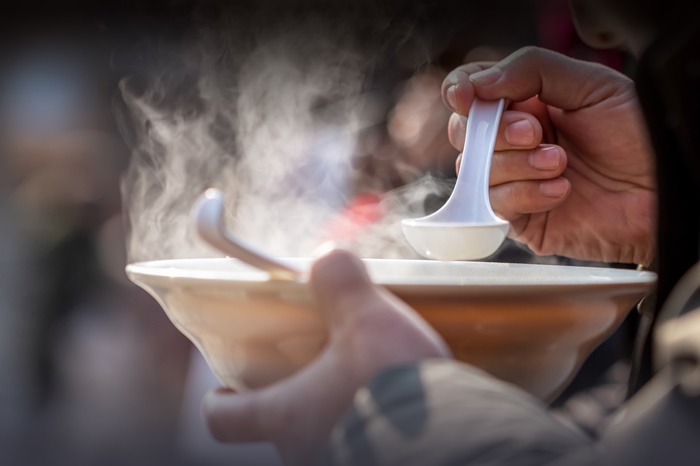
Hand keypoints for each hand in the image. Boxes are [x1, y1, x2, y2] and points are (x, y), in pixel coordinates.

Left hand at [203, 249, 449, 464]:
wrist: (451, 443)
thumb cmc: (393, 385)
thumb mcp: (366, 319)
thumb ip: (340, 281)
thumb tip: (327, 258)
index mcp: (286, 417)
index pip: (224, 420)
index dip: (219, 402)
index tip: (224, 388)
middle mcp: (306, 453)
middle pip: (280, 426)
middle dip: (295, 395)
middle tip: (319, 365)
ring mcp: (340, 463)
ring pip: (322, 436)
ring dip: (337, 409)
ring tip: (370, 379)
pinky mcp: (377, 464)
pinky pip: (361, 445)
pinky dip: (370, 423)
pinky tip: (399, 403)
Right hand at [443, 47, 655, 265]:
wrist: (663, 193)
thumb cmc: (638, 137)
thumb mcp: (591, 86)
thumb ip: (532, 70)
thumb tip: (479, 82)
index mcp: (527, 103)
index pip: (473, 90)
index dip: (461, 91)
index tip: (467, 96)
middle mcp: (514, 141)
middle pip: (465, 131)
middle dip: (496, 132)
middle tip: (535, 133)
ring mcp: (514, 180)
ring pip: (475, 169)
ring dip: (518, 165)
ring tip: (560, 164)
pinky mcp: (520, 217)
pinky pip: (495, 204)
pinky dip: (526, 195)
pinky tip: (561, 190)